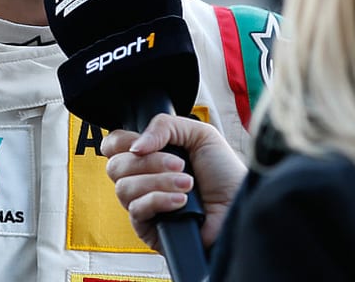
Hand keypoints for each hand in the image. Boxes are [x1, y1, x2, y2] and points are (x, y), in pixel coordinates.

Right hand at [101, 113, 247, 253]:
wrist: (240, 207)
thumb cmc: (225, 175)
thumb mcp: (200, 134)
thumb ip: (164, 126)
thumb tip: (134, 146)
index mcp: (151, 155)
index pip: (114, 146)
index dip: (120, 142)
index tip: (142, 144)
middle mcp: (143, 179)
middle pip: (115, 166)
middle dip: (148, 162)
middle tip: (179, 164)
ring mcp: (143, 204)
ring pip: (123, 188)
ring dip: (158, 181)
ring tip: (187, 183)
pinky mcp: (148, 228)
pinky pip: (137, 210)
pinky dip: (159, 200)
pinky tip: (181, 201)